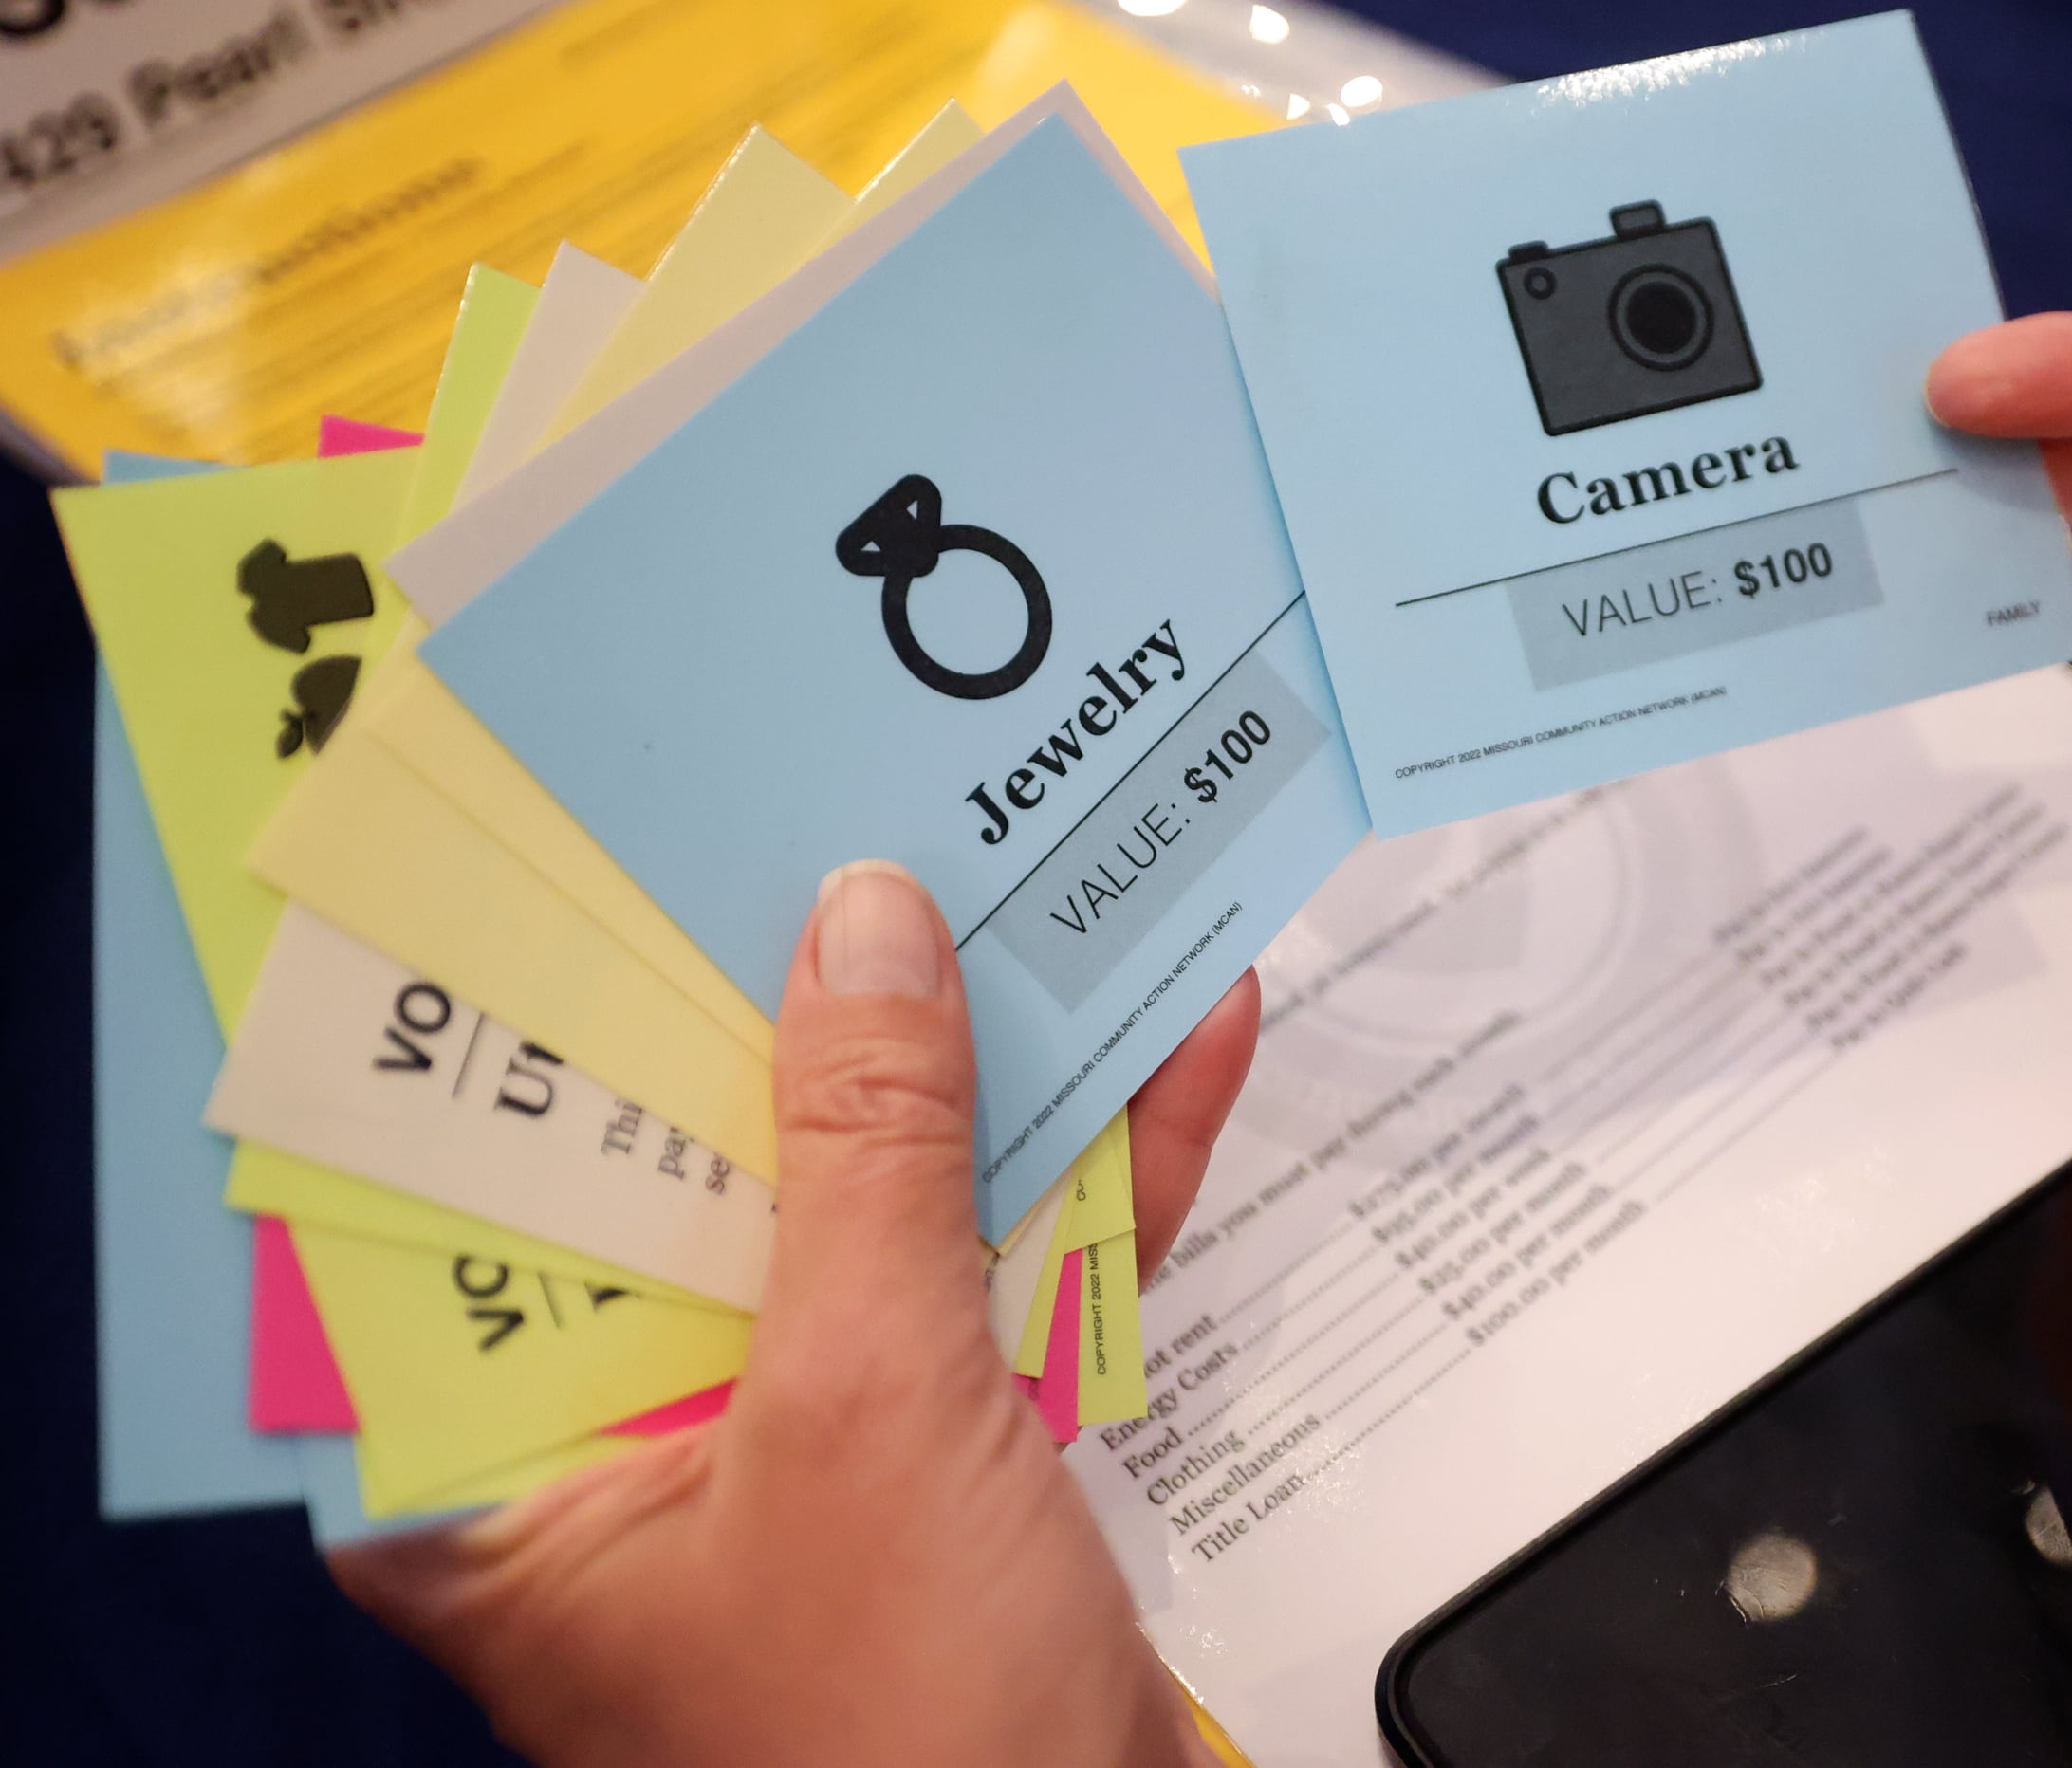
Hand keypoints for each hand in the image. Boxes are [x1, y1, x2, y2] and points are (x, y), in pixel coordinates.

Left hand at [332, 861, 1258, 1766]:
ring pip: (873, 1203)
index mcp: (509, 1473)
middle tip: (843, 819)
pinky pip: (1004, 1274)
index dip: (531, 1018)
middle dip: (792, 1003)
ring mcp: (805, 1438)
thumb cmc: (904, 1752)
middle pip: (697, 1169)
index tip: (592, 858)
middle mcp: (637, 1443)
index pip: (470, 1195)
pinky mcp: (946, 1448)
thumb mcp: (867, 1414)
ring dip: (975, 1066)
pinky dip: (1093, 1173)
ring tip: (1034, 882)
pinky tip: (1178, 1042)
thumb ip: (867, 1160)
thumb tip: (865, 934)